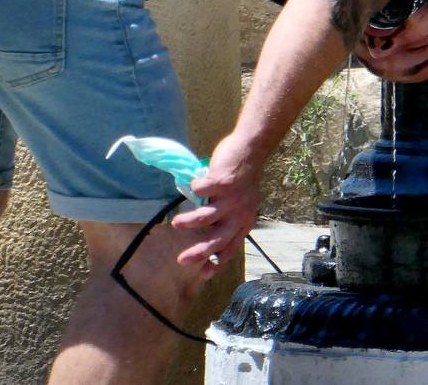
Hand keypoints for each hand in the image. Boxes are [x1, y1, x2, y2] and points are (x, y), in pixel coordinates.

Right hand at [171, 133, 261, 278]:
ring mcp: (231, 199)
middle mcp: (239, 214)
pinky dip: (195, 188)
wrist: (250, 151)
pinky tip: (192, 186)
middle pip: (217, 240)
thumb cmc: (241, 180)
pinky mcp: (224, 182)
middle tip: (182, 260)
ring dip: (189, 222)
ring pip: (207, 217)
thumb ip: (225, 218)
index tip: (202, 275)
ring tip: (176, 223)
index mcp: (244, 222)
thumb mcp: (239, 205)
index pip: (230, 248)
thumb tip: (205, 232)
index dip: (216, 262)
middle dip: (199, 252)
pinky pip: (204, 189)